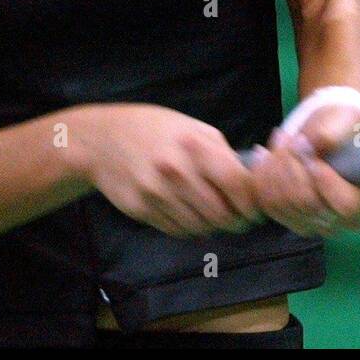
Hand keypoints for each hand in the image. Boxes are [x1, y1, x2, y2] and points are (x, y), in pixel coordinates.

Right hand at [65, 104, 262, 238]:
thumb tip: (251, 184)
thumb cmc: (156, 130)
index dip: (252, 203)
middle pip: (221, 213)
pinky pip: (177, 230)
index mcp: (196, 146)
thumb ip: (223, 155)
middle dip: (236, 221)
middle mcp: (176, 171)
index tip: (256, 210)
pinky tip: (188, 214)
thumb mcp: (194, 130)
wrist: (103, 140)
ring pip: (200, 227)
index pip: (237, 184)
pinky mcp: (141, 210)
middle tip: (240, 220)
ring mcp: (157, 193)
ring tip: (213, 216)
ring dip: (212, 226)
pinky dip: (189, 228)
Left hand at [249, 103, 359, 237]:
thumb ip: (334, 132)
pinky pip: (269, 205)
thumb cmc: (343, 125)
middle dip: (294, 168)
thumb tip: (314, 144)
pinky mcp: (292, 219)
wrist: (325, 129)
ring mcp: (319, 224)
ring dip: (275, 169)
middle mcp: (347, 221)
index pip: (348, 205)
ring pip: (286, 206)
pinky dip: (262, 177)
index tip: (315, 158)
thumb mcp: (346, 120)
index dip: (326, 183)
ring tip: (280, 141)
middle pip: (310, 206)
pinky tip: (264, 155)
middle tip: (293, 139)